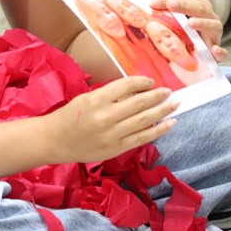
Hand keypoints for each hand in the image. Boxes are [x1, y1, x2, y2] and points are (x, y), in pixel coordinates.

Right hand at [49, 75, 178, 164]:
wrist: (55, 140)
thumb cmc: (70, 116)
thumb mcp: (87, 98)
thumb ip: (110, 95)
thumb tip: (137, 92)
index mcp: (96, 99)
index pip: (126, 85)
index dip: (142, 82)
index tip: (150, 82)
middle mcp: (106, 117)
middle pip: (139, 103)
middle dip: (157, 96)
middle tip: (169, 91)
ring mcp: (112, 134)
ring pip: (144, 120)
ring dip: (163, 111)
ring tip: (175, 103)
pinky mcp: (116, 149)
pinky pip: (142, 138)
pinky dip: (159, 130)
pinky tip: (170, 123)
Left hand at [150, 0, 227, 62]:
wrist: (200, 57)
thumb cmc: (185, 36)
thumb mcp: (176, 24)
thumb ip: (166, 15)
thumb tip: (149, 7)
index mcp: (199, 8)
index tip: (153, 2)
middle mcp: (210, 18)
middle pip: (200, 8)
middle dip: (185, 6)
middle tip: (171, 5)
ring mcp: (216, 36)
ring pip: (214, 26)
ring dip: (203, 23)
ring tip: (191, 23)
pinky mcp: (218, 53)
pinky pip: (223, 53)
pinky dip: (219, 52)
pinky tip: (213, 50)